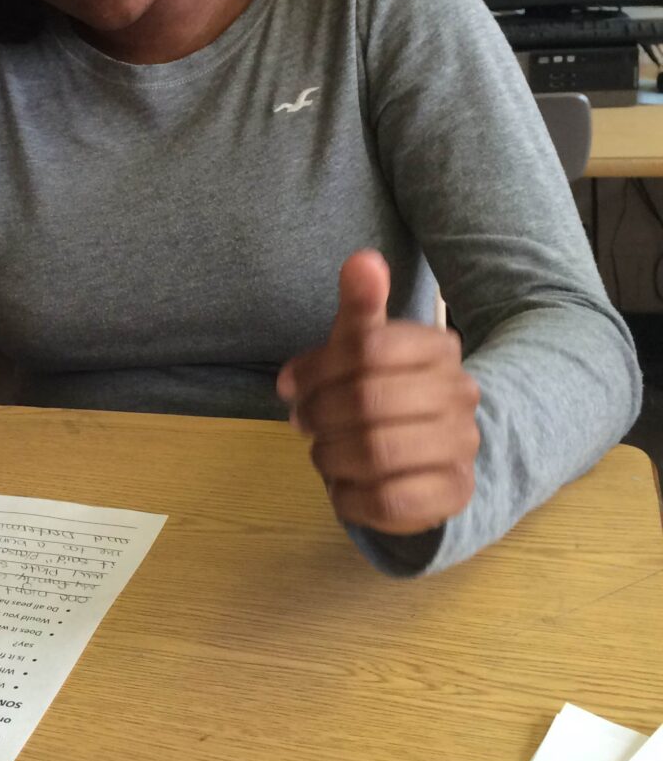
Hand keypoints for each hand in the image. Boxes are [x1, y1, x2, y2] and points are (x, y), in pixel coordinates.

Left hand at [277, 250, 480, 535]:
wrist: (427, 451)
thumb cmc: (378, 387)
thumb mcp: (361, 345)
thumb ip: (359, 305)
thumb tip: (363, 259)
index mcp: (437, 346)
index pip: (367, 348)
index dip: (318, 369)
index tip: (296, 384)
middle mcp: (460, 392)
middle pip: (367, 400)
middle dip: (320, 414)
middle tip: (303, 421)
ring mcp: (463, 445)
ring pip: (378, 452)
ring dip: (332, 455)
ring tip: (323, 452)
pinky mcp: (455, 494)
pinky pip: (391, 501)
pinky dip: (352, 496)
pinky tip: (343, 486)